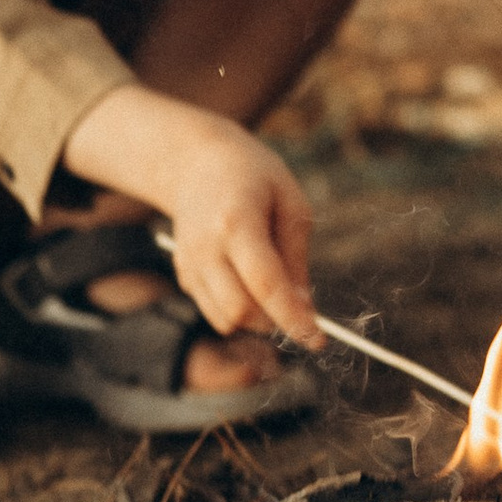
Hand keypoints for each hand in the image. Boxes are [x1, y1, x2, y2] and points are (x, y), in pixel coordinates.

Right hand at [60, 86, 318, 350]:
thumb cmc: (254, 175)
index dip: (294, 318)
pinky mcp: (182, 272)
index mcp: (236, 222)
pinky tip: (247, 277)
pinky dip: (237, 309)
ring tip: (275, 287)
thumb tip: (305, 308)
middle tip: (302, 310)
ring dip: (257, 319)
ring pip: (224, 319)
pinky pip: (213, 309)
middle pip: (240, 312)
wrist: (195, 161)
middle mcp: (205, 247)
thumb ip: (296, 258)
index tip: (318, 340)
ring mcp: (188, 262)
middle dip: (275, 322)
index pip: (266, 285)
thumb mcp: (291, 203)